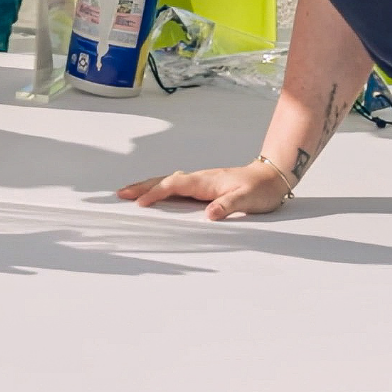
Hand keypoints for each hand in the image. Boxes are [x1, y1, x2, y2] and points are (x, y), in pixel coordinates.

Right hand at [118, 162, 292, 220]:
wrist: (271, 176)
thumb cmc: (260, 188)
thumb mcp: (247, 199)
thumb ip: (227, 206)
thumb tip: (209, 214)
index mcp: (205, 181)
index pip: (174, 186)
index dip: (156, 193)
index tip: (140, 203)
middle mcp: (199, 179)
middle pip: (164, 180)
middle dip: (142, 187)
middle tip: (121, 193)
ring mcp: (199, 182)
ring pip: (167, 182)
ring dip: (148, 186)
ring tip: (130, 193)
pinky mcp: (202, 186)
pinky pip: (175, 187)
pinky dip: (160, 188)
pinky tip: (155, 194)